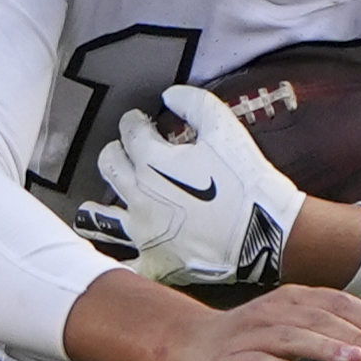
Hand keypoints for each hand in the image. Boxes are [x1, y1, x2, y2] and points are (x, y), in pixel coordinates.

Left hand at [73, 85, 305, 286]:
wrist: (264, 230)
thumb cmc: (246, 180)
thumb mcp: (224, 128)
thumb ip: (193, 103)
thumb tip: (170, 95)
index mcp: (151, 162)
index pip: (130, 133)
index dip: (134, 122)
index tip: (139, 122)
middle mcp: (138, 196)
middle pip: (109, 167)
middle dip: (114, 154)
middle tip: (122, 153)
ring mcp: (143, 232)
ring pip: (102, 217)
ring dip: (97, 206)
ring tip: (96, 206)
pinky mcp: (155, 261)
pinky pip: (125, 265)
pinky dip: (116, 259)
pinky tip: (112, 255)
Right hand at [153, 281, 360, 360]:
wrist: (186, 346)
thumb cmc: (244, 339)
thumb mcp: (289, 323)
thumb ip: (325, 320)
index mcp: (291, 300)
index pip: (338, 304)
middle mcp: (273, 313)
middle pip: (321, 320)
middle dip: (358, 338)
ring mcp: (252, 336)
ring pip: (294, 337)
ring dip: (327, 347)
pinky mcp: (233, 360)